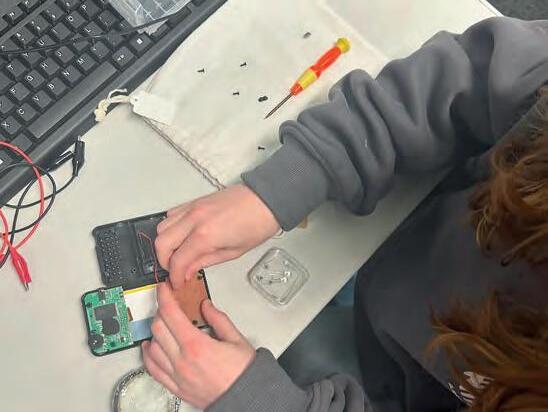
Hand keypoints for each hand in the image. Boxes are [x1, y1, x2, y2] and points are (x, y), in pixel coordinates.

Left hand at [142, 282, 255, 409]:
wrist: (246, 399)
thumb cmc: (244, 374)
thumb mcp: (237, 339)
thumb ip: (219, 319)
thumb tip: (207, 306)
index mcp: (197, 345)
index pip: (170, 314)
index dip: (164, 296)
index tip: (163, 289)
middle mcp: (182, 361)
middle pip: (158, 327)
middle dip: (161, 311)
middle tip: (168, 304)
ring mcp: (177, 375)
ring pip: (152, 347)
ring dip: (154, 331)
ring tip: (162, 323)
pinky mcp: (176, 387)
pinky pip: (153, 369)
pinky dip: (148, 355)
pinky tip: (150, 347)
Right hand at [155, 184, 279, 288]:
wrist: (266, 200)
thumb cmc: (257, 224)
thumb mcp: (233, 252)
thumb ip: (205, 262)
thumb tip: (187, 271)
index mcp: (206, 235)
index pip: (177, 260)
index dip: (174, 276)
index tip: (178, 283)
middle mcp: (194, 219)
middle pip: (161, 243)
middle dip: (164, 261)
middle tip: (175, 271)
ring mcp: (192, 208)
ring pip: (162, 227)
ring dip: (165, 244)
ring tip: (177, 255)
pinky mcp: (194, 202)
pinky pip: (171, 214)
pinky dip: (170, 228)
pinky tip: (180, 237)